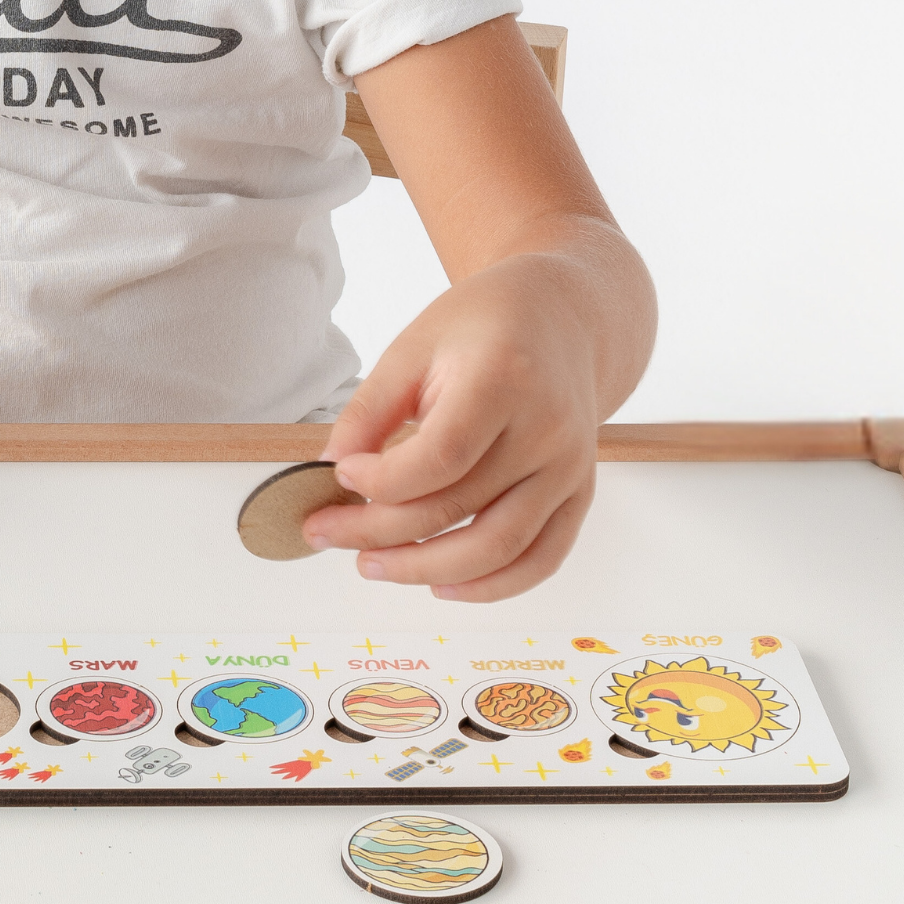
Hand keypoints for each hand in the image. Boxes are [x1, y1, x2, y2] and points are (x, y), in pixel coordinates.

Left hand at [307, 258, 599, 598]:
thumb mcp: (414, 346)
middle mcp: (546, 431)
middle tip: (326, 532)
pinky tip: (440, 584)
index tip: (340, 475)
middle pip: (458, 507)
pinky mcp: (578, 494)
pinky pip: (540, 560)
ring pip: (498, 548)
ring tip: (370, 564)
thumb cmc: (481, 327)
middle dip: (379, 531)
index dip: (382, 480)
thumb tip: (333, 467)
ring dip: (425, 569)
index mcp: (504, 380)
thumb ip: (372, 408)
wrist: (559, 317)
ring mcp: (569, 468)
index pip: (441, 457)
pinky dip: (490, 586)